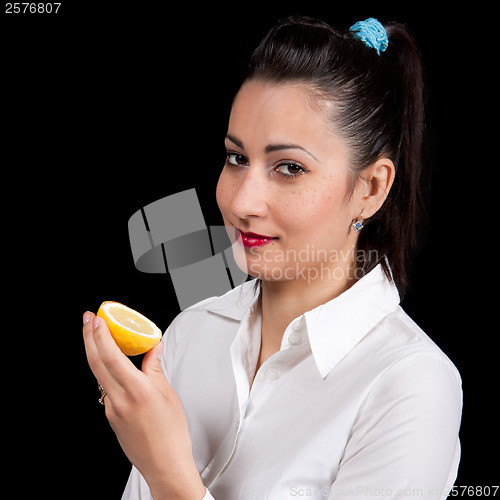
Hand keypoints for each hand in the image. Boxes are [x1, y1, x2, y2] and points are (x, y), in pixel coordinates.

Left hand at [83, 311, 205, 499]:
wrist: (164, 466)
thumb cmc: (171, 434)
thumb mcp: (168, 395)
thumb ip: (156, 368)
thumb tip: (153, 347)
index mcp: (137, 392)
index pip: (112, 357)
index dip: (102, 336)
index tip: (97, 319)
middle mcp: (119, 400)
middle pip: (96, 363)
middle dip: (88, 337)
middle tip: (87, 318)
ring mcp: (111, 410)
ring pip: (98, 375)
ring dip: (95, 352)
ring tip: (98, 335)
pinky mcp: (111, 416)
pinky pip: (105, 387)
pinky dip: (105, 370)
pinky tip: (112, 364)